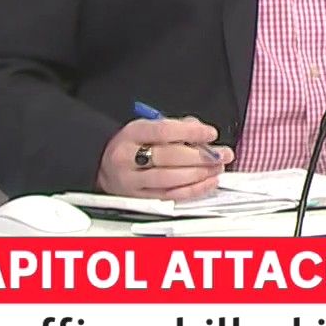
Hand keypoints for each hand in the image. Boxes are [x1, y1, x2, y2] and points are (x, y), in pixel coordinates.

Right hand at [96, 115, 232, 198]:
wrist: (102, 165)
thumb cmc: (132, 144)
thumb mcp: (147, 127)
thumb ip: (176, 127)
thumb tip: (201, 133)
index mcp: (132, 134)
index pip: (164, 131)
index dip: (191, 132)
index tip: (210, 134)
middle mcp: (128, 158)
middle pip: (169, 157)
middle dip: (201, 156)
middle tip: (222, 154)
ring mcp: (132, 181)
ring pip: (170, 179)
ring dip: (200, 174)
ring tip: (217, 168)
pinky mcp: (139, 198)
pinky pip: (170, 195)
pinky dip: (193, 190)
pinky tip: (208, 182)